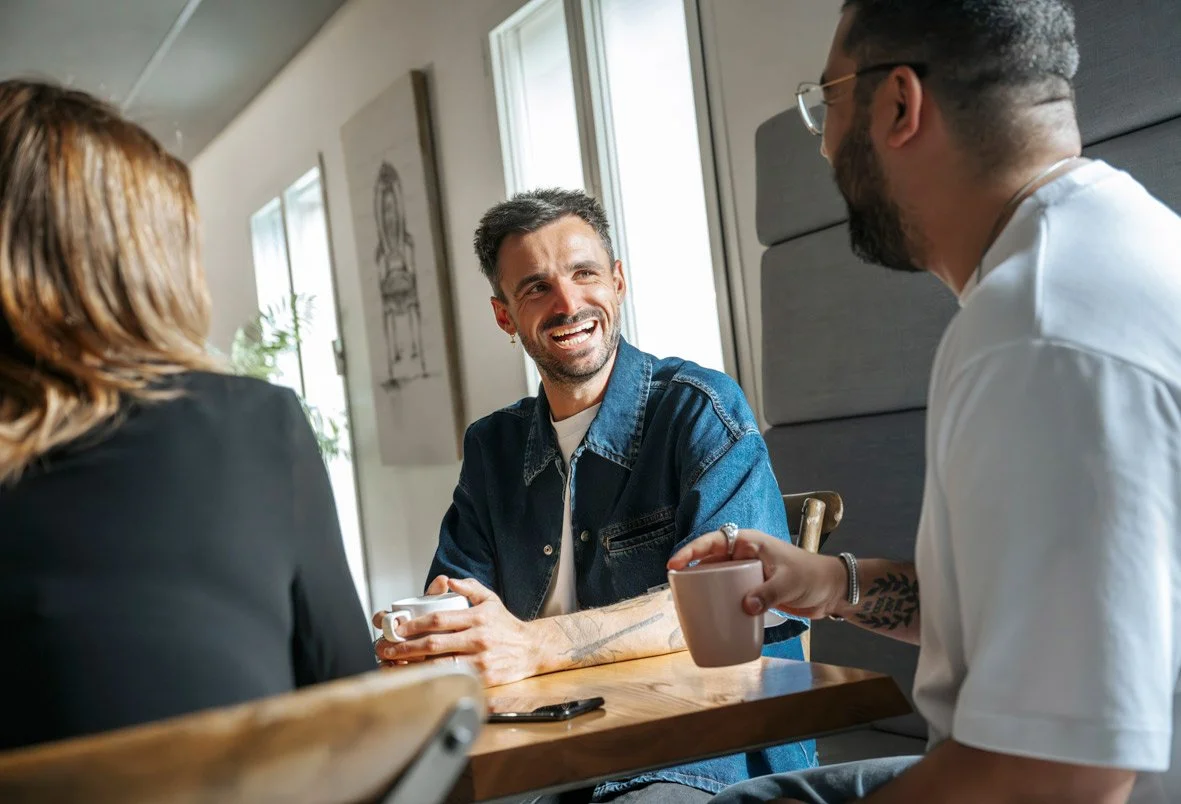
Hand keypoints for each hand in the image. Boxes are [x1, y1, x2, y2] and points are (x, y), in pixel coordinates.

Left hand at [372, 577, 541, 686]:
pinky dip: (430, 679)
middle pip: (433, 644)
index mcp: (477, 618)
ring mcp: (480, 661)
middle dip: (404, 647)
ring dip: (411, 665)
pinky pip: (451, 679)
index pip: (438, 620)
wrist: (531, 649)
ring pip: (439, 665)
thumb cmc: (505, 624)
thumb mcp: (490, 599)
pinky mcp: (483, 679)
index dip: (413, 625)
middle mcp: (478, 639)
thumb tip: (445, 581)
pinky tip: (414, 678)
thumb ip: (468, 587)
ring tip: (391, 663)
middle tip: (384, 647)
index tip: (395, 627)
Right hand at [667, 528, 846, 618]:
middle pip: (710, 559)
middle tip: (675, 589)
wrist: (831, 590)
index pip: (714, 541)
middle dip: (690, 570)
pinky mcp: (752, 588)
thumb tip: (744, 607)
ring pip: (717, 576)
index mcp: (750, 542)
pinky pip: (729, 591)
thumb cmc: (812, 577)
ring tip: (687, 603)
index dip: (691, 551)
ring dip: (703, 587)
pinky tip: (711, 614)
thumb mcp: (789, 582)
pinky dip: (718, 600)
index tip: (674, 564)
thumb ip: (768, 593)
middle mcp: (744, 555)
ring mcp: (748, 572)